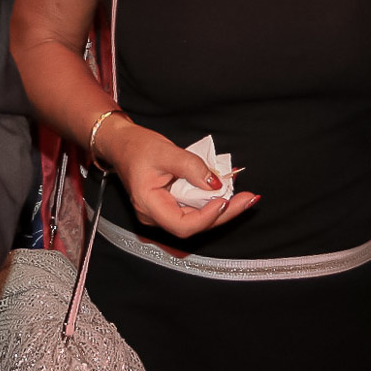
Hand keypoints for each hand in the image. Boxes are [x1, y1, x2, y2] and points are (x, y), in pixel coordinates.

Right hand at [97, 117, 259, 238]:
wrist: (121, 144)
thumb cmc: (137, 147)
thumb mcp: (165, 152)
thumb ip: (192, 167)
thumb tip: (216, 183)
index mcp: (148, 205)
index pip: (182, 225)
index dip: (207, 217)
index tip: (224, 199)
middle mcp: (155, 215)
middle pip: (194, 225)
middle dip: (225, 214)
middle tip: (248, 199)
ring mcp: (163, 213)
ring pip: (197, 219)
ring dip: (223, 209)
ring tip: (244, 197)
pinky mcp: (170, 206)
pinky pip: (194, 209)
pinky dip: (212, 201)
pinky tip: (230, 193)